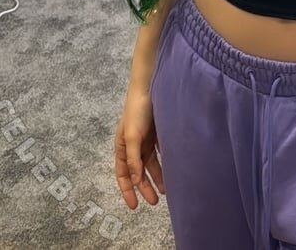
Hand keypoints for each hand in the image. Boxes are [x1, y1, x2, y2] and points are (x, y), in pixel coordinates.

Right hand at [114, 88, 164, 209]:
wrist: (149, 87)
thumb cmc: (136, 111)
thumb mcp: (132, 136)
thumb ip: (133, 159)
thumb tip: (135, 180)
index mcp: (122, 147)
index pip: (122, 175)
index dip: (127, 191)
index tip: (134, 207)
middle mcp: (133, 146)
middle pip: (138, 172)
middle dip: (145, 188)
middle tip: (154, 202)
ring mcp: (145, 140)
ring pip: (151, 164)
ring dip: (158, 177)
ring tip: (167, 190)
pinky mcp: (157, 134)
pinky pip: (160, 153)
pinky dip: (165, 163)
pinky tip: (173, 171)